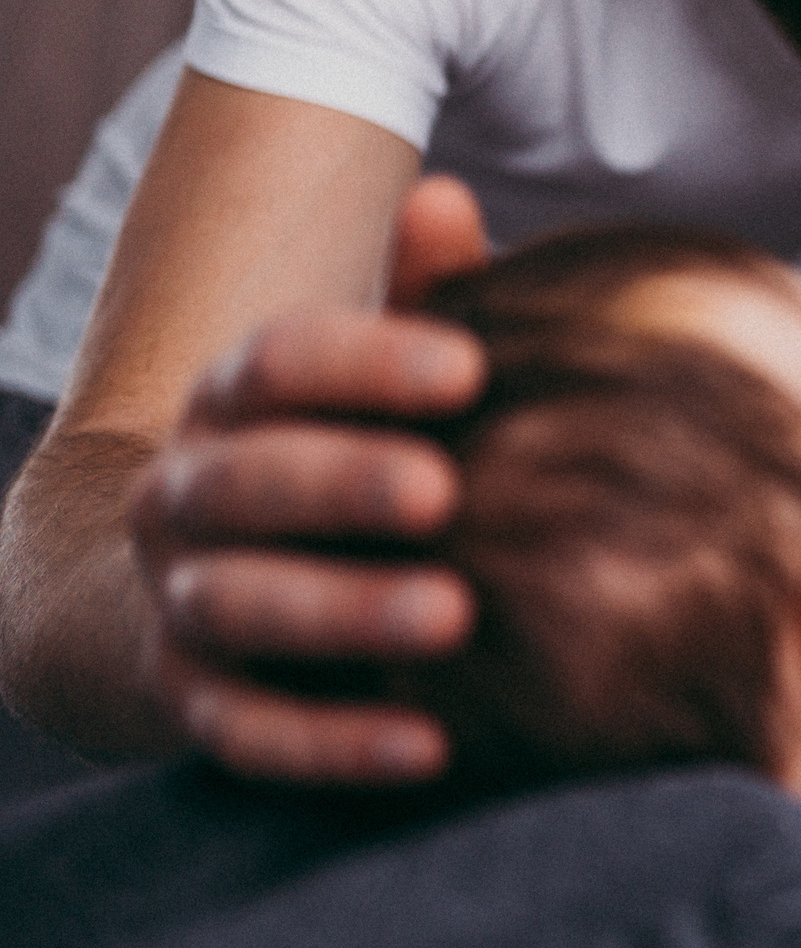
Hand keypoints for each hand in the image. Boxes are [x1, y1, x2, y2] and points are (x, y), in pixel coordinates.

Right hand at [126, 177, 488, 782]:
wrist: (199, 582)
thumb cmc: (338, 448)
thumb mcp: (377, 373)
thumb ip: (418, 293)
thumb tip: (446, 200)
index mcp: (236, 401)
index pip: (277, 360)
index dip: (365, 361)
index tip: (468, 367)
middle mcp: (189, 495)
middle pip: (245, 482)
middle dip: (339, 484)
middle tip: (445, 492)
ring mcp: (184, 602)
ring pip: (241, 607)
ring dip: (343, 613)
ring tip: (453, 616)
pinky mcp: (201, 703)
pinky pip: (251, 732)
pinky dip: (335, 744)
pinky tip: (432, 747)